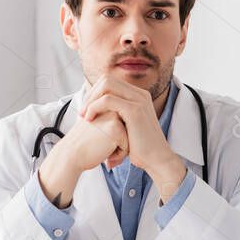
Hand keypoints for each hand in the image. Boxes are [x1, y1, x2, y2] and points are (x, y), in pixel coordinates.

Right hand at [39, 110, 127, 205]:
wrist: (70, 154)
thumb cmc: (83, 145)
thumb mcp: (97, 127)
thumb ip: (111, 124)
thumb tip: (133, 132)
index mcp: (107, 107)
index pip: (124, 128)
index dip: (113, 140)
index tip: (96, 140)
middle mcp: (111, 109)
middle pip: (128, 132)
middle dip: (117, 144)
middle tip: (98, 145)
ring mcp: (114, 117)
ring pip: (129, 139)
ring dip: (117, 149)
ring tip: (100, 148)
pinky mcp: (116, 129)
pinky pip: (127, 147)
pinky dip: (117, 155)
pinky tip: (103, 152)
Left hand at [80, 76, 185, 200]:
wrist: (157, 160)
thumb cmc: (141, 149)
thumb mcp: (127, 128)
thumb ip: (116, 116)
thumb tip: (99, 115)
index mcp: (139, 96)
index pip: (110, 82)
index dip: (95, 93)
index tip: (86, 110)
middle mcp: (140, 94)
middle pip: (107, 79)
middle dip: (91, 94)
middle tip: (82, 113)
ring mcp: (139, 101)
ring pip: (106, 86)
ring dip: (90, 100)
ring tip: (84, 116)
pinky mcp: (134, 111)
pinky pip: (107, 100)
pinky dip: (94, 107)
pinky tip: (89, 120)